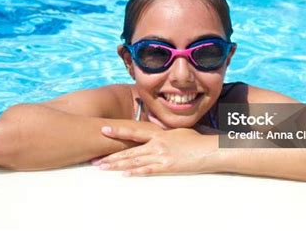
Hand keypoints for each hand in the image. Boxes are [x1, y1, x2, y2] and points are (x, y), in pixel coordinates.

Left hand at [93, 126, 218, 175]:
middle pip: (129, 150)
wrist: (209, 149)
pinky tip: (125, 175)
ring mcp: (161, 155)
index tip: (103, 130)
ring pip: (134, 160)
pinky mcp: (167, 166)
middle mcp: (157, 144)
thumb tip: (157, 135)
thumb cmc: (196, 141)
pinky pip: (148, 170)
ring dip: (117, 165)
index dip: (117, 131)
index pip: (133, 132)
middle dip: (111, 155)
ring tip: (103, 168)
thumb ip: (164, 135)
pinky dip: (135, 173)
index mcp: (158, 134)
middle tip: (96, 159)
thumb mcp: (178, 133)